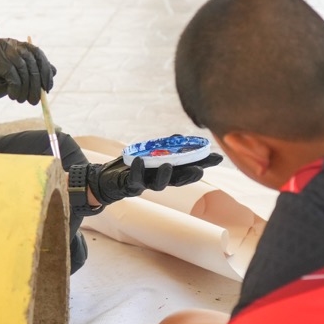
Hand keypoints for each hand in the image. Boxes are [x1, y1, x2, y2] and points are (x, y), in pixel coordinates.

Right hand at [0, 39, 54, 105]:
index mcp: (14, 45)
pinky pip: (12, 74)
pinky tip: (12, 96)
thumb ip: (31, 73)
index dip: (45, 70)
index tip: (48, 87)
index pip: (36, 53)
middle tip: (36, 100)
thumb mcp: (15, 78)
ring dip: (26, 88)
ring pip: (23, 68)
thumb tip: (53, 71)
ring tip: (22, 101)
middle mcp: (7, 44)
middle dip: (37, 83)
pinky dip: (16, 87)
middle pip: (31, 60)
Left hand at [86, 150, 223, 205]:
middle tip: (199, 170)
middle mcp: (158, 180)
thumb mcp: (149, 155)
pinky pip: (134, 179)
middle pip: (178, 180)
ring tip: (167, 165)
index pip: (188, 168)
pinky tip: (139, 161)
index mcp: (166, 172)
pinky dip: (137, 170)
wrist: (106, 181)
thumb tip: (179, 137)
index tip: (217, 158)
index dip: (202, 164)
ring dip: (164, 175)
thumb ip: (164, 148)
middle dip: (189, 176)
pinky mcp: (129, 186)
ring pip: (158, 184)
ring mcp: (144, 184)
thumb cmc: (130, 167)